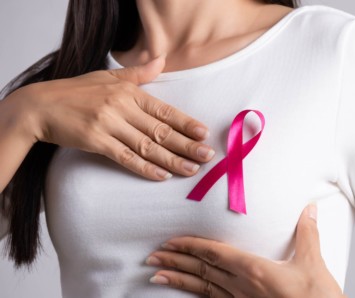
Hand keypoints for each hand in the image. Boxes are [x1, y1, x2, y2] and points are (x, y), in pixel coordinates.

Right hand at [17, 54, 213, 178]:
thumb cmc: (76, 92)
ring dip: (172, 160)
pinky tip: (161, 176)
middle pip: (161, 130)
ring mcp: (109, 124)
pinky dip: (145, 168)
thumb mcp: (108, 77)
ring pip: (148, 146)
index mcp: (129, 92)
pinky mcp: (96, 141)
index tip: (204, 134)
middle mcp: (122, 107)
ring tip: (191, 170)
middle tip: (207, 157)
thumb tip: (161, 60)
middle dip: (187, 145)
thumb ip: (138, 73)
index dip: (186, 123)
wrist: (40, 106)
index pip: (164, 110)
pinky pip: (125, 157)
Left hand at [145, 204, 345, 297]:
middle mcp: (244, 287)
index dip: (190, 246)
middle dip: (175, 261)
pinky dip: (198, 294)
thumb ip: (307, 233)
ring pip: (204, 288)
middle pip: (202, 270)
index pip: (215, 254)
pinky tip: (189, 292)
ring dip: (180, 279)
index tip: (170, 241)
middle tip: (151, 256)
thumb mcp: (314, 263)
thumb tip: (308, 208)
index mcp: (256, 270)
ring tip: (157, 274)